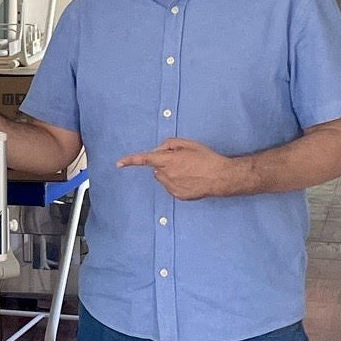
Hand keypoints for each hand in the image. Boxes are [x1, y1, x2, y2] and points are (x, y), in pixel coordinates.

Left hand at [116, 137, 247, 199]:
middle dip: (164, 164)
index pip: (145, 159)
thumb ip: (169, 144)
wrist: (221, 176)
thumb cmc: (206, 158)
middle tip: (182, 162)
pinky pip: (171, 187)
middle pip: (156, 169)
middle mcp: (167, 175)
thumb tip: (158, 150)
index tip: (119, 163)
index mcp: (169, 160)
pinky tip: (191, 180)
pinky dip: (177, 183)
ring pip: (163, 178)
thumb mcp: (188, 144)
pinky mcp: (178, 196)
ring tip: (189, 171)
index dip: (131, 160)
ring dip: (170, 174)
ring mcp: (172, 187)